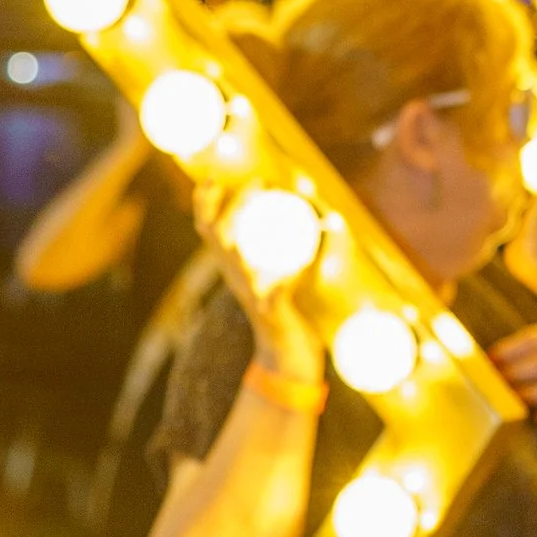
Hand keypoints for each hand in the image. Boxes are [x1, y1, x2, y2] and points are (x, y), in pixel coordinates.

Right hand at [195, 186, 323, 385]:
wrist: (286, 359)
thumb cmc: (285, 313)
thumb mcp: (281, 277)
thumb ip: (299, 253)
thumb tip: (334, 219)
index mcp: (233, 268)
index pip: (206, 230)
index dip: (203, 204)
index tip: (212, 177)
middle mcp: (236, 279)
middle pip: (218, 238)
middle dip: (232, 205)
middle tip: (256, 182)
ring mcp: (252, 296)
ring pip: (239, 263)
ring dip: (247, 233)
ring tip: (264, 212)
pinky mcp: (272, 314)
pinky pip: (274, 295)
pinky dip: (283, 280)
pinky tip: (293, 269)